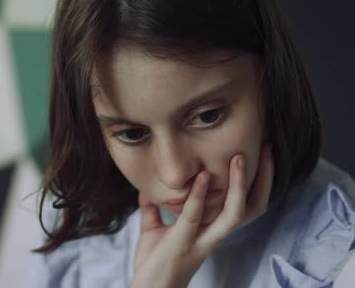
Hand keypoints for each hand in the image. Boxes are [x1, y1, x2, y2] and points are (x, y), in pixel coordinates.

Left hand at [129, 144, 273, 287]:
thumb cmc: (154, 263)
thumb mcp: (154, 231)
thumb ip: (153, 208)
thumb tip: (145, 185)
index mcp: (212, 231)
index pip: (246, 206)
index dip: (257, 183)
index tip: (259, 154)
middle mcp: (214, 237)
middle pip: (253, 209)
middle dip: (265, 180)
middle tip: (268, 149)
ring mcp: (201, 241)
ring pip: (234, 215)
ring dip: (240, 186)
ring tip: (240, 158)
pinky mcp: (182, 243)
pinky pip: (196, 216)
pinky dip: (200, 194)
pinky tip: (202, 175)